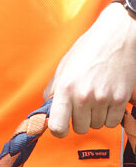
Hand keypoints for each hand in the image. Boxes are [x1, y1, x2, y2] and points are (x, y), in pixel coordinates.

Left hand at [44, 2, 135, 137]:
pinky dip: (110, 114)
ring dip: (96, 116)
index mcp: (66, 87)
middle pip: (80, 128)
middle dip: (80, 119)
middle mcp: (84, 96)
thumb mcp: (64, 65)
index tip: (62, 125)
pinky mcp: (120, 100)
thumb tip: (47, 105)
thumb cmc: (88, 48)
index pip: (57, 126)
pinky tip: (107, 98)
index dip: (59, 129)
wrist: (116, 37)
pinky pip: (112, 122)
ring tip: (96, 95)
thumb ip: (54, 87)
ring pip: (97, 125)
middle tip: (82, 103)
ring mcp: (103, 99)